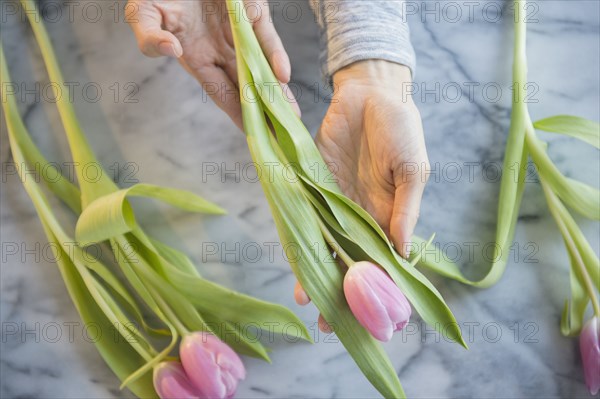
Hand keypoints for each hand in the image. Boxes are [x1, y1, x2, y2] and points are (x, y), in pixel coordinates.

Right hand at [126, 0, 296, 128]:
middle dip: (266, 112)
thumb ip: (149, 37)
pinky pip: (265, 34)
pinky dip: (275, 53)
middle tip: (283, 138)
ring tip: (292, 116)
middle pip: (248, 87)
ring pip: (262, 67)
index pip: (222, 94)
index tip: (254, 137)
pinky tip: (283, 73)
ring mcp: (239, 31)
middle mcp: (222, 50)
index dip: (238, 115)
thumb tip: (171, 51)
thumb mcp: (143, 14)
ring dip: (277, 90)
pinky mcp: (252, 9)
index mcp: (198, 58)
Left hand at [295, 60, 429, 330]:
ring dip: (316, 274)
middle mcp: (359, 217)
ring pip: (324, 246)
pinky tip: (294, 261)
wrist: (371, 93)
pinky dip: (299, 239)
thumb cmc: (401, 129)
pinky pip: (304, 217)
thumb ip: (405, 209)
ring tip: (307, 303)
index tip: (371, 318)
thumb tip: (401, 251)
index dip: (377, 290)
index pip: (383, 263)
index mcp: (388, 217)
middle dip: (341, 292)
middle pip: (349, 262)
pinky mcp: (312, 186)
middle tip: (330, 323)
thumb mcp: (412, 170)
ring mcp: (334, 204)